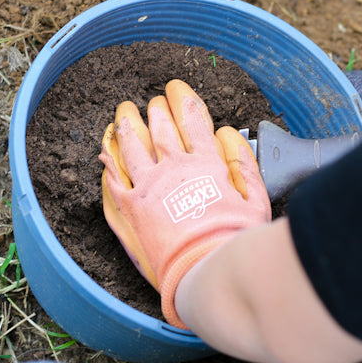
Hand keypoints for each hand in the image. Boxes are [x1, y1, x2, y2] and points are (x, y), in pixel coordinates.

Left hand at [100, 79, 270, 327]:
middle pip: (161, 128)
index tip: (176, 89)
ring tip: (124, 112)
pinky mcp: (131, 208)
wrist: (207, 272)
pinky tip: (105, 151)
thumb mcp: (256, 199)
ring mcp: (149, 187)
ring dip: (128, 126)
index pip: (193, 120)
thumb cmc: (236, 240)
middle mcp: (174, 168)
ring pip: (133, 146)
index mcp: (206, 163)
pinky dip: (109, 160)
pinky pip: (114, 177)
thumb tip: (227, 132)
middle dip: (156, 110)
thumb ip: (242, 162)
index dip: (183, 100)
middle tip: (152, 102)